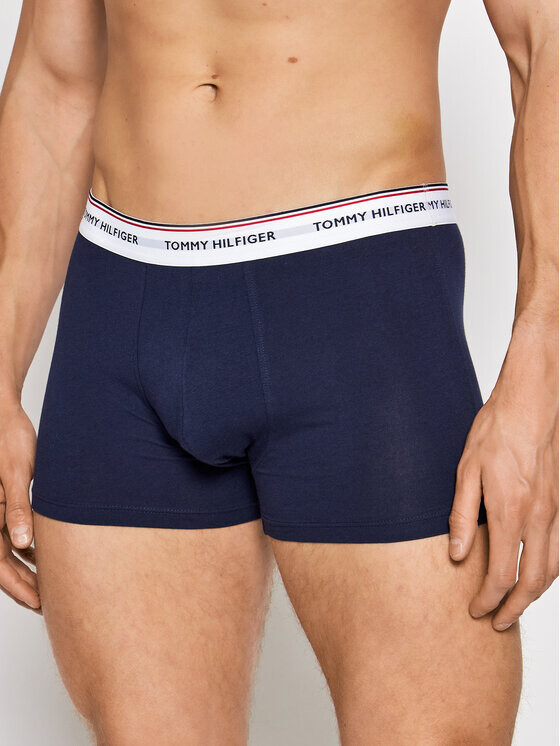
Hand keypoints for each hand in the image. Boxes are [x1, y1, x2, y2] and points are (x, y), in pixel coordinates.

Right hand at [0, 399, 40, 611]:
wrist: (5, 414)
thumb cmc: (8, 438)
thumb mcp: (16, 474)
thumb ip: (18, 510)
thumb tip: (24, 544)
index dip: (18, 587)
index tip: (39, 603)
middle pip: (3, 562)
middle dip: (24, 585)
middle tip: (48, 604)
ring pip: (10, 550)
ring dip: (27, 568)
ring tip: (50, 585)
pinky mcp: (6, 502)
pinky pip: (14, 532)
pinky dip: (29, 546)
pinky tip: (46, 555)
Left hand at [448, 318, 557, 630]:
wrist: (531, 403)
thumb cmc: (495, 431)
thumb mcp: (466, 471)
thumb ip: (461, 517)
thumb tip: (457, 554)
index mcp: (510, 512)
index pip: (502, 575)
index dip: (488, 600)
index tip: (475, 610)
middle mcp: (538, 518)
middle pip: (532, 582)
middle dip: (514, 609)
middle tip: (497, 624)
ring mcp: (554, 512)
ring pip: (552, 570)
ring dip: (534, 594)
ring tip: (514, 606)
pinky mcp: (559, 503)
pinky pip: (558, 550)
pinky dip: (547, 572)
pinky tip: (534, 573)